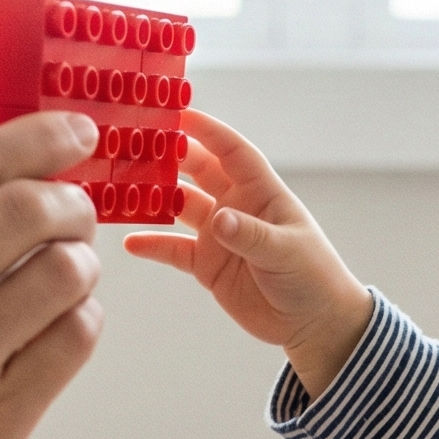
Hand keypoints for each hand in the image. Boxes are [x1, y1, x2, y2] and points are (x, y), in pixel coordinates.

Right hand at [0, 111, 105, 438]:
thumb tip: (14, 182)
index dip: (38, 138)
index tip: (78, 131)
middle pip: (27, 209)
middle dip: (72, 203)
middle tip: (78, 218)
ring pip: (63, 273)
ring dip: (84, 267)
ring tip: (68, 282)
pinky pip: (73, 340)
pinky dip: (84, 322)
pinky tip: (62, 331)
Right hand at [125, 109, 373, 398]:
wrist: (313, 323)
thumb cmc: (313, 277)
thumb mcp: (286, 252)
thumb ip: (250, 235)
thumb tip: (218, 220)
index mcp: (262, 192)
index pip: (232, 152)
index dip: (209, 131)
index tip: (180, 115)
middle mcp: (237, 206)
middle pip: (200, 171)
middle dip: (173, 156)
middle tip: (141, 143)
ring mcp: (220, 235)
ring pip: (181, 206)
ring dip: (156, 197)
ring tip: (125, 186)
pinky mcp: (208, 265)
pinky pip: (174, 250)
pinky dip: (153, 245)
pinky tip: (130, 241)